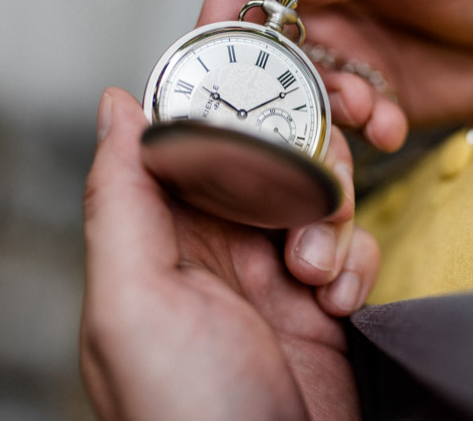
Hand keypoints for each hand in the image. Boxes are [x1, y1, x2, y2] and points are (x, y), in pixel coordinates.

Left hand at [81, 88, 379, 419]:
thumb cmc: (186, 411)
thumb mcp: (134, 300)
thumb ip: (122, 197)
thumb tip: (117, 104)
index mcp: (158, 233)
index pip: (193, 138)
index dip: (230, 106)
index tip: (270, 84)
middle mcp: (214, 245)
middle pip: (267, 157)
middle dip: (300, 165)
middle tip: (309, 197)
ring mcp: (271, 273)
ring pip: (316, 193)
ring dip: (330, 220)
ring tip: (315, 274)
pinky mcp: (320, 300)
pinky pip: (351, 245)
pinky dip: (355, 262)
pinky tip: (337, 302)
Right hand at [199, 0, 472, 149]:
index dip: (222, 26)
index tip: (220, 65)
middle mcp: (319, 8)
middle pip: (264, 55)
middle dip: (276, 89)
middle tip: (303, 109)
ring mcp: (347, 57)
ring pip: (303, 99)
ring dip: (328, 115)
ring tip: (372, 110)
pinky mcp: (377, 98)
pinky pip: (351, 127)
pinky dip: (367, 131)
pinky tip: (394, 125)